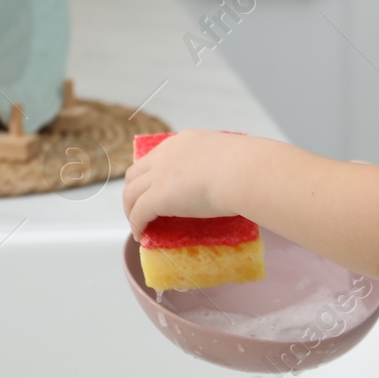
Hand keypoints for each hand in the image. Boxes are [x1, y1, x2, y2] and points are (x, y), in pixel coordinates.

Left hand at [121, 128, 251, 237]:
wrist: (245, 172)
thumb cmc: (248, 166)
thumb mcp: (229, 157)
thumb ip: (222, 165)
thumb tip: (232, 178)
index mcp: (185, 141)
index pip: (157, 157)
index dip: (151, 175)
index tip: (155, 190)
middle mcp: (167, 154)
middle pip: (135, 173)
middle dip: (134, 192)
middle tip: (142, 209)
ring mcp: (159, 175)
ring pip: (130, 193)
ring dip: (130, 210)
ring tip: (139, 226)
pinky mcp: (157, 197)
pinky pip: (138, 213)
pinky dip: (136, 225)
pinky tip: (142, 236)